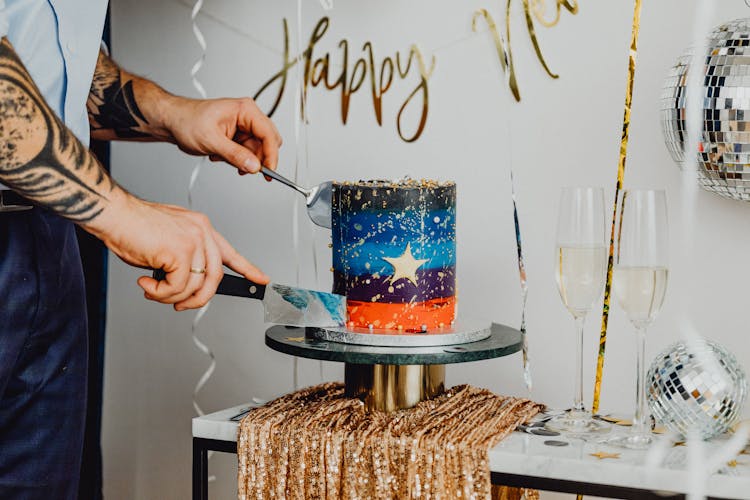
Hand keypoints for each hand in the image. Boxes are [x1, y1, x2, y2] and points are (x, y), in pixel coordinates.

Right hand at [83, 190, 268, 309]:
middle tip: (180, 304)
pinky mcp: (180, 252)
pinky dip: (160, 293)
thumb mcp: (167, 241)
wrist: (114, 214)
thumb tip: (186, 286)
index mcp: (201, 227)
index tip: (260, 279)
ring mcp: (193, 241)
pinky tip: (146, 283)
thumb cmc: (133, 226)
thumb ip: (183, 260)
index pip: (230, 253)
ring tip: (153, 289)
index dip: (247, 268)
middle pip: (215, 278)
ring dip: (171, 296)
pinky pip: (177, 287)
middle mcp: (202, 232)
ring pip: (195, 286)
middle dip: (198, 298)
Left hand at [163, 96, 282, 175]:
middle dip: (257, 159)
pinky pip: (246, 154)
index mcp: (245, 110)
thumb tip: (254, 166)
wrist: (172, 121)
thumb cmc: (186, 120)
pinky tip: (220, 156)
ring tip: (221, 157)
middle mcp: (247, 117)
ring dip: (242, 160)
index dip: (271, 155)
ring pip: (257, 151)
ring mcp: (243, 128)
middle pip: (267, 143)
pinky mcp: (238, 137)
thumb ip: (235, 155)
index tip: (268, 171)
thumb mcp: (211, 140)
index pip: (268, 134)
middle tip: (245, 169)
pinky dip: (236, 160)